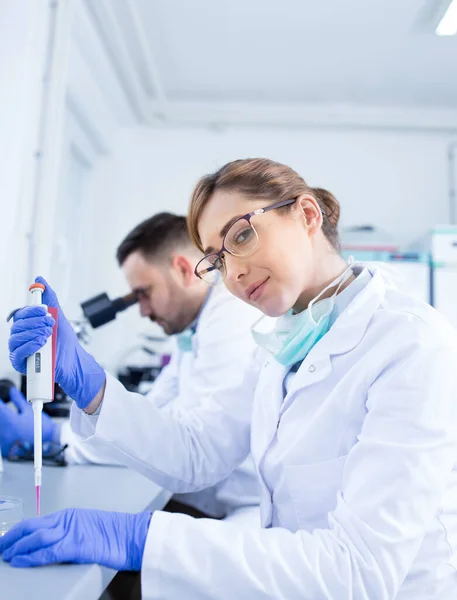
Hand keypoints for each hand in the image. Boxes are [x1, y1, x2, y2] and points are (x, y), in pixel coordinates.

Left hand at [0, 387, 55, 456]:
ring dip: (2, 421)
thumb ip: (18, 399)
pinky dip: (3, 431)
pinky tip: (8, 430)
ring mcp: (3, 441)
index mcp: (11, 420)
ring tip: (8, 421)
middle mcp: (5, 431)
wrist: (48, 442)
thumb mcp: (30, 410)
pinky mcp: (4, 448)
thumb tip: (12, 391)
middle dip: (1, 412)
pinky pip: (0, 436)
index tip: (0, 401)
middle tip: (4, 410)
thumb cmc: (41, 427)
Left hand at [0, 508, 151, 569]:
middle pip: (32, 527)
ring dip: (17, 548)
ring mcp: (72, 531)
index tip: (6, 541)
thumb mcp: (88, 530)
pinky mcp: (77, 544)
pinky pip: (49, 551)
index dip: (18, 532)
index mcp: (70, 515)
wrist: (134, 535)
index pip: (37, 522)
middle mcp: (68, 520)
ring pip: (37, 538)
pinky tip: (21, 561)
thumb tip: (49, 548)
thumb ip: (69, 534)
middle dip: (12, 538)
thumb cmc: (116, 536)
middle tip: (0, 548)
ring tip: (6, 556)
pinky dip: (32, 557)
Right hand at [9, 277, 105, 408]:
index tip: (44, 310)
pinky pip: (18, 353)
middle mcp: (21, 336)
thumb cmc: (64, 341)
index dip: (32, 310)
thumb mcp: (59, 317)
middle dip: (35, 322)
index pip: (21, 314)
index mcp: (27, 325)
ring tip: (48, 334)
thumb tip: (40, 280)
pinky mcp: (21, 363)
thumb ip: (50, 299)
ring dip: (33, 333)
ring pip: (16, 337)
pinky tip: (41, 343)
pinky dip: (30, 345)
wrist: (73, 360)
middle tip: (50, 323)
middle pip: (17, 325)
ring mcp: (19, 350)